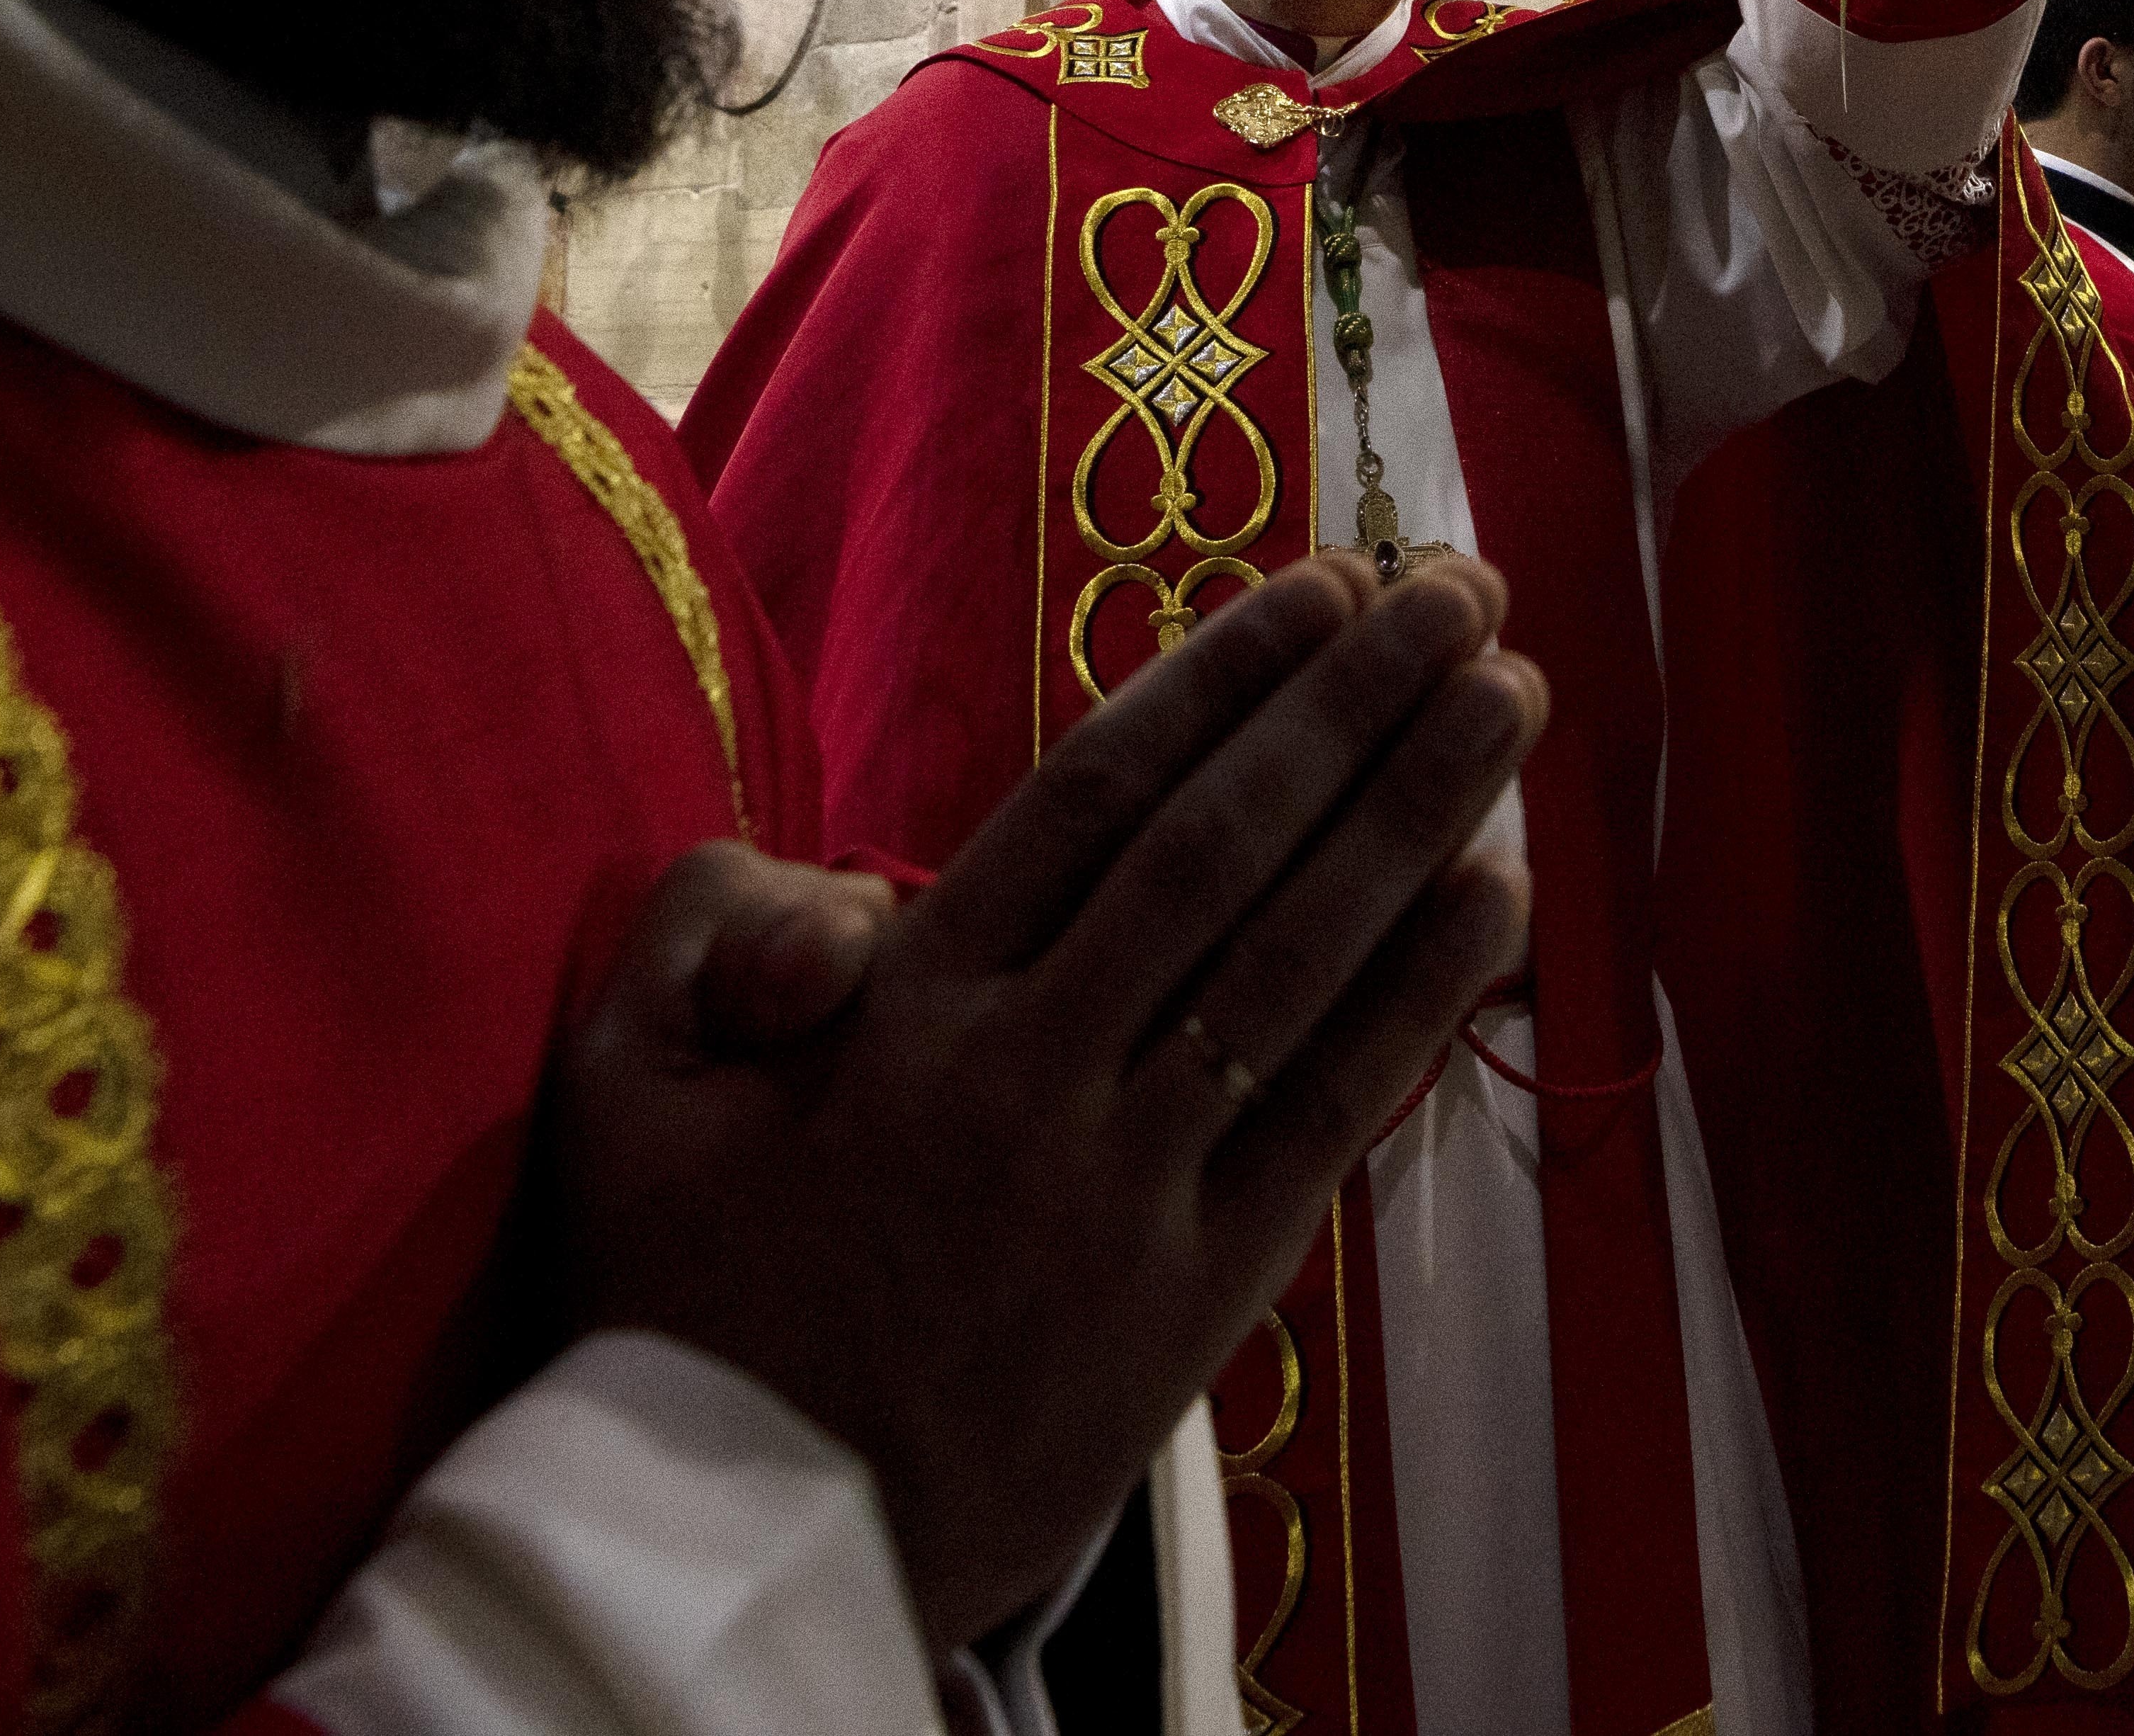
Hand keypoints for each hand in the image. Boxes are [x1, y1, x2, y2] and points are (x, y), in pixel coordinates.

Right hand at [559, 555, 1539, 1647]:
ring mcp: (1126, 1187)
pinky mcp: (1194, 1294)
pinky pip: (1327, 1116)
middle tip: (1463, 591)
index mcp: (903, 1011)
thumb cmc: (671, 1304)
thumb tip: (844, 900)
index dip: (1219, 679)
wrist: (744, 1546)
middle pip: (1225, 847)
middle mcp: (1034, 1076)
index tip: (1319, 587)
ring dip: (1419, 812)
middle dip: (1355, 704)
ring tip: (1514, 693)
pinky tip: (1499, 896)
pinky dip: (1418, 998)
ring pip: (1298, 959)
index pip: (1095, 796)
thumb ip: (713, 933)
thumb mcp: (619, 1092)